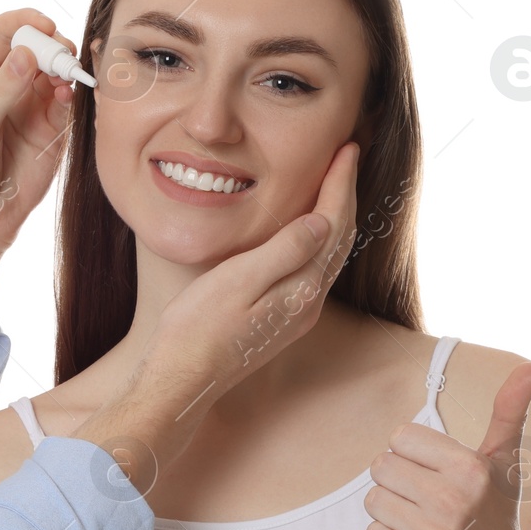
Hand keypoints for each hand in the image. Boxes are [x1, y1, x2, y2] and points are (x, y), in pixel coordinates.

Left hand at [0, 9, 77, 255]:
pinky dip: (74, 94)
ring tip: (68, 78)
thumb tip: (26, 54)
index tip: (45, 27)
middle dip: (53, 45)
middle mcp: (6, 85)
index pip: (4, 32)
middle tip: (62, 58)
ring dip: (67, 68)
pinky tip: (68, 96)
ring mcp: (30, 106)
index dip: (25, 23)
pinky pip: (69, 102)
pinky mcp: (51, 130)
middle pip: (37, 46)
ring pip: (57, 71)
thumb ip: (0, 90)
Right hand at [152, 138, 361, 406]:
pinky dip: (319, 239)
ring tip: (334, 185)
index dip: (340, 184)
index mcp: (300, 288)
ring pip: (329, 255)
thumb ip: (283, 251)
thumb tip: (322, 221)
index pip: (332, 224)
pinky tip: (308, 231)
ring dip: (336, 217)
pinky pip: (312, 269)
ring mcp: (296, 314)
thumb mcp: (238, 282)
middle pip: (339, 239)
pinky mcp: (280, 320)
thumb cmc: (198, 329)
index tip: (347, 149)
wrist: (182, 380)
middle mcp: (307, 302)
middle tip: (347, 157)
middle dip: (345, 195)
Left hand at [363, 361, 530, 529]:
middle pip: (380, 468)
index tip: (438, 477)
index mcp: (471, 468)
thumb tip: (530, 368)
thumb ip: (508, 413)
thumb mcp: (502, 465)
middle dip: (399, 485)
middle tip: (431, 506)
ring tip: (425, 528)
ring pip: (372, 502)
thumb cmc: (494, 517)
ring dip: (392, 515)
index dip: (413, 457)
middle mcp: (454, 501)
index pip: (399, 438)